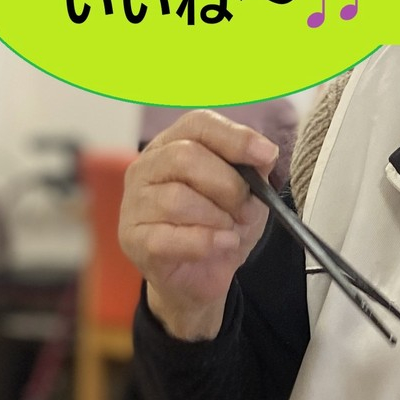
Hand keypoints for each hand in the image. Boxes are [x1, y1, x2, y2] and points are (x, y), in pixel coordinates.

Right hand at [120, 110, 278, 340]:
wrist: (202, 275)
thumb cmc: (219, 226)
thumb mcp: (247, 195)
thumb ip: (254, 171)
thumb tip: (264, 153)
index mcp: (172, 145)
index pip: (198, 124)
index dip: (234, 137)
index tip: (266, 154)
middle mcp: (146, 167)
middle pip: (185, 157)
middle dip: (228, 186)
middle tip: (245, 209)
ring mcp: (134, 203)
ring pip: (177, 199)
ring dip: (217, 218)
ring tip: (229, 230)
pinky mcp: (133, 238)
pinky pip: (169, 236)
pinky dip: (206, 241)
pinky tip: (222, 244)